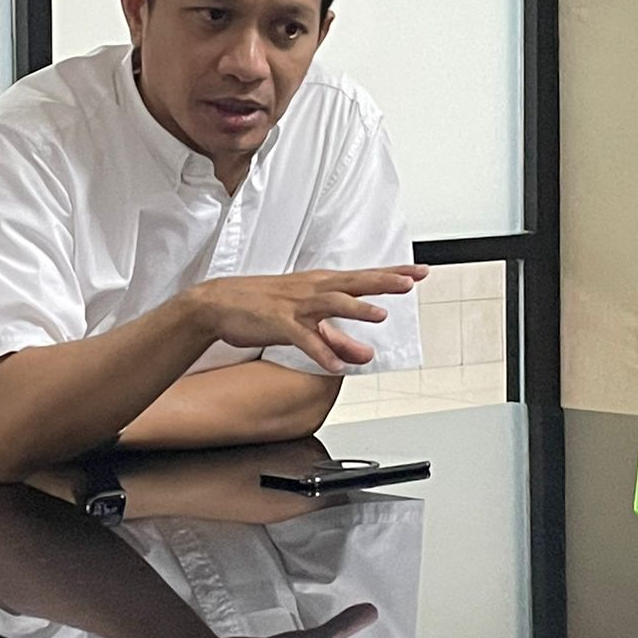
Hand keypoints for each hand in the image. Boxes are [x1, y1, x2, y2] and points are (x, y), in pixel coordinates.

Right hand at [182, 265, 427, 373]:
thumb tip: (367, 353)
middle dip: (384, 281)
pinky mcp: (278, 322)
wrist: (219, 303)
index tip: (418, 272)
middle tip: (411, 281)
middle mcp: (312, 290)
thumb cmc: (263, 308)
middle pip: (354, 283)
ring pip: (331, 304)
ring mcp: (295, 304)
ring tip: (381, 315)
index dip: (392, 275)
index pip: (363, 278)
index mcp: (320, 285)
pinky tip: (336, 365)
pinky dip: (320, 351)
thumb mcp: (307, 323)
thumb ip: (339, 340)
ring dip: (357, 309)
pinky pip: (303, 338)